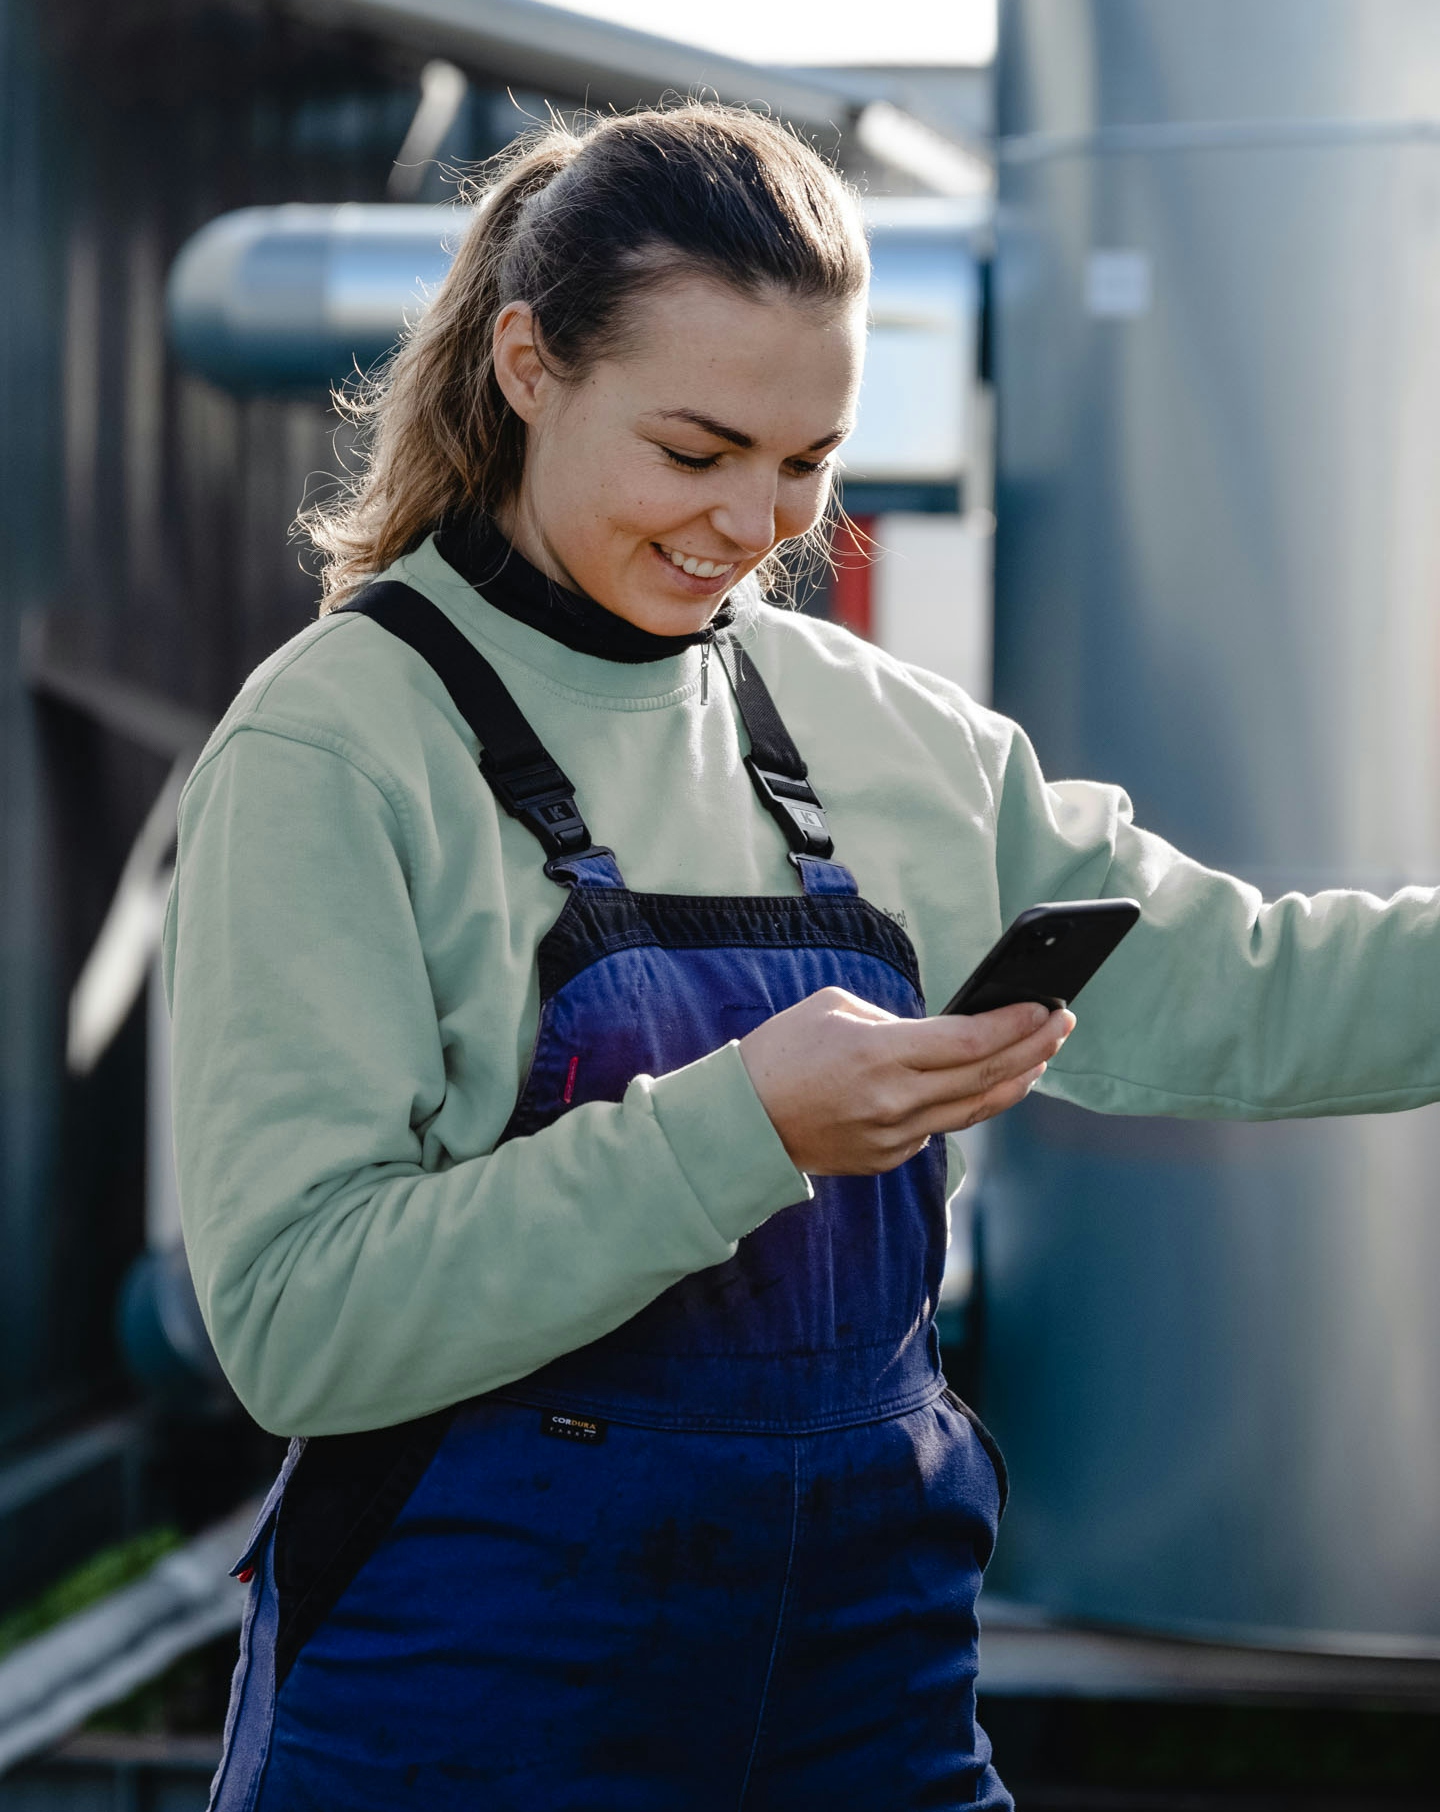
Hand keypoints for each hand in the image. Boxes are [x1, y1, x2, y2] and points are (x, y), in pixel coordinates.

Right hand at [737, 990, 1074, 1175]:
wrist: (741, 1121)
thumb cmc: (781, 1052)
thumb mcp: (834, 1008)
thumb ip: (895, 1020)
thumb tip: (938, 1033)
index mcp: (881, 1053)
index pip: (970, 1039)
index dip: (1016, 1023)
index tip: (1046, 1007)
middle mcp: (896, 1099)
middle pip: (985, 1074)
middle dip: (1033, 1046)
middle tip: (1062, 1024)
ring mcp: (894, 1136)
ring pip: (974, 1109)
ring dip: (1014, 1081)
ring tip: (1041, 1058)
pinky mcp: (887, 1158)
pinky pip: (938, 1127)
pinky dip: (965, 1103)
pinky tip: (981, 1085)